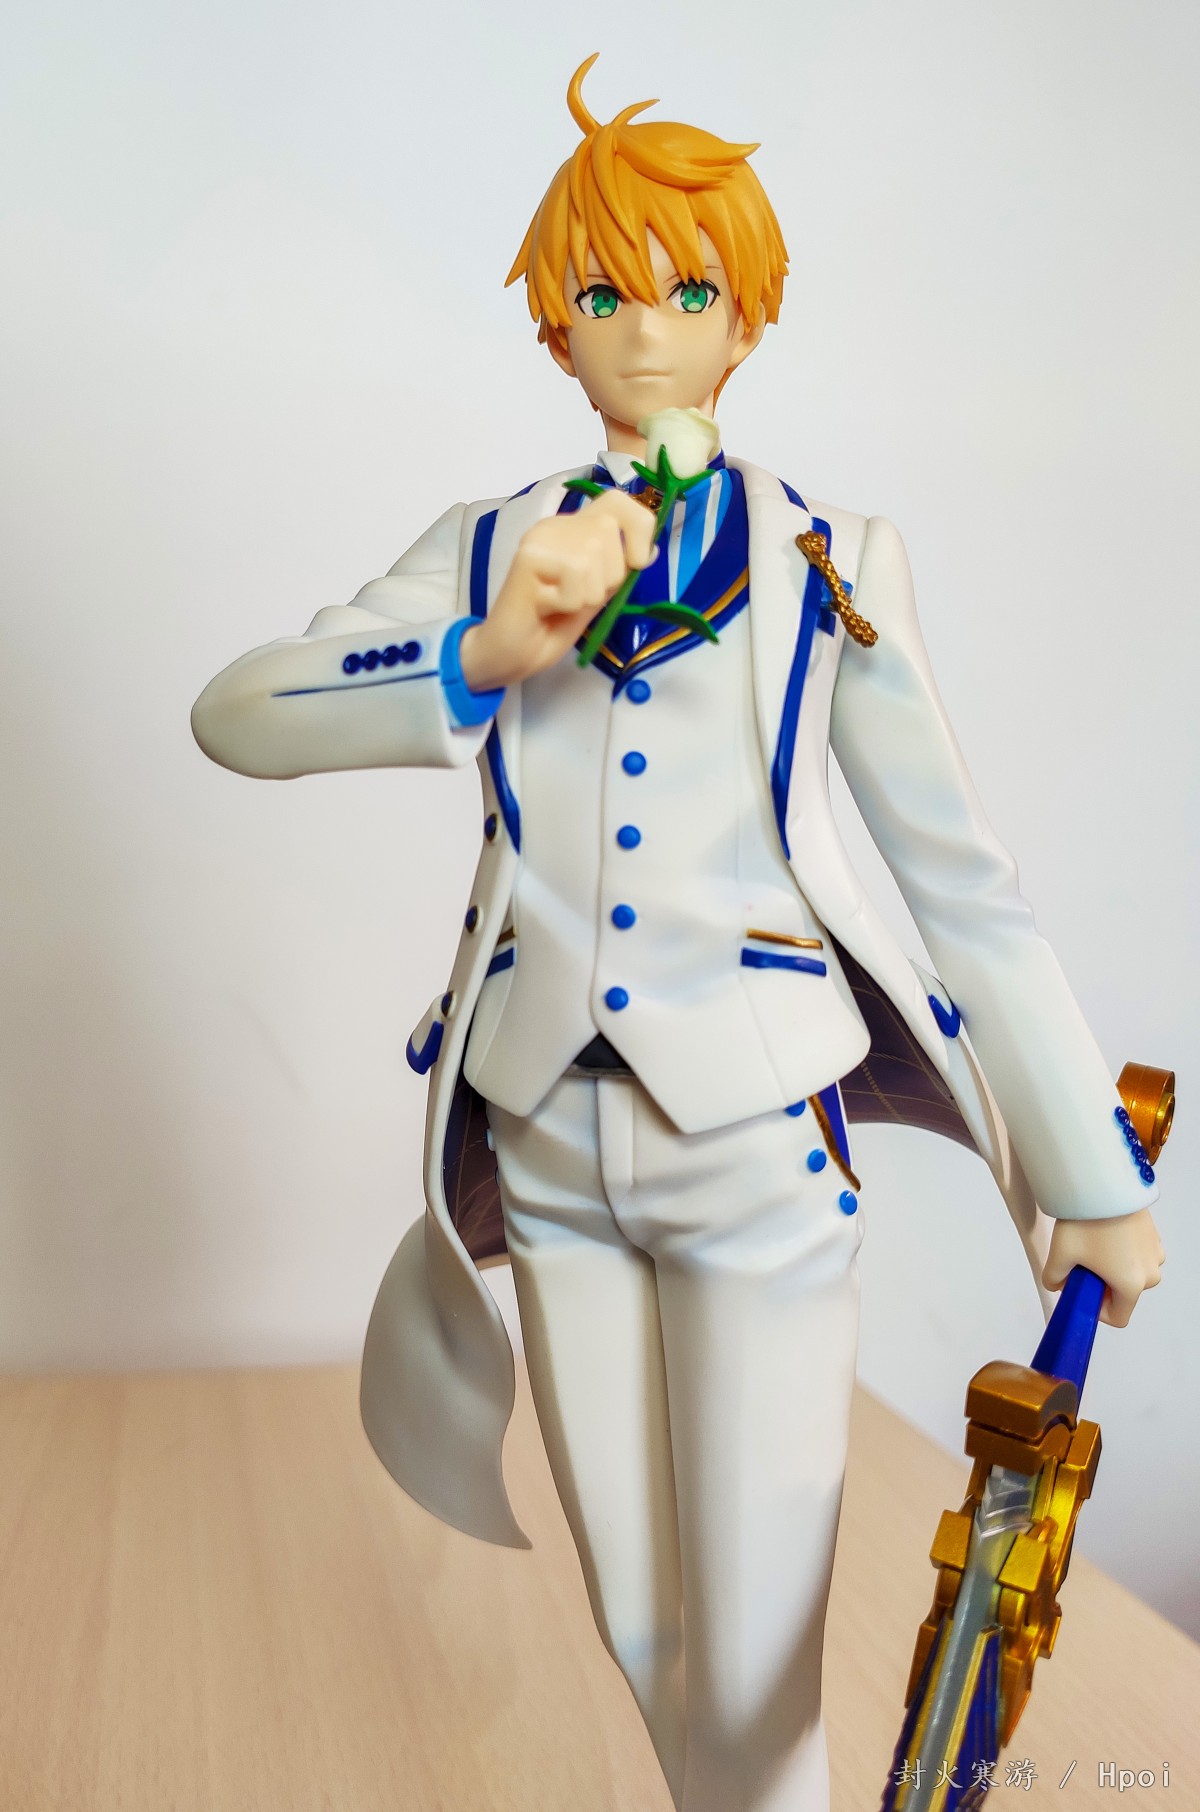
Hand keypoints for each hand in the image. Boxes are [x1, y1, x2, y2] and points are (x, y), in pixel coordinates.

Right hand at [459, 490, 656, 690]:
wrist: (510, 654)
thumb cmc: (552, 627)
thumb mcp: (596, 594)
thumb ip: (618, 570)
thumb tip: (651, 550)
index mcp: (574, 529)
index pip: (617, 501)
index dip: (639, 526)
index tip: (637, 562)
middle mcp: (556, 525)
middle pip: (608, 531)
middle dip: (608, 576)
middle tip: (579, 598)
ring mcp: (540, 538)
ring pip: (592, 558)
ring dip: (585, 595)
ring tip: (560, 604)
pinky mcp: (528, 556)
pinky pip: (573, 578)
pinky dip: (567, 603)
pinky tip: (546, 607)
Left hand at [1042, 1207, 1164, 1327]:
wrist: (1103, 1183)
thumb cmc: (1085, 1222)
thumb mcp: (1059, 1255)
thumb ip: (1054, 1279)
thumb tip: (1058, 1284)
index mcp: (1131, 1285)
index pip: (1118, 1318)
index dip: (1097, 1310)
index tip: (1083, 1290)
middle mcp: (1150, 1273)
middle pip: (1125, 1294)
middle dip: (1103, 1284)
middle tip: (1083, 1262)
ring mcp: (1155, 1253)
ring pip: (1132, 1273)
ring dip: (1115, 1267)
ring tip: (1094, 1244)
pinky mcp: (1155, 1235)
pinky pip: (1139, 1255)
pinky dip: (1124, 1252)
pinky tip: (1106, 1234)